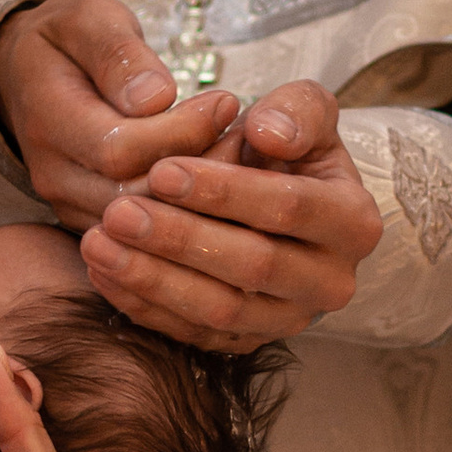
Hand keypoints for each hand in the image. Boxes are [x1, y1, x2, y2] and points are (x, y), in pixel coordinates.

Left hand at [0, 0, 378, 346]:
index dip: (223, 190)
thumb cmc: (284, 148)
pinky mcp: (247, 342)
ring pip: (219, 309)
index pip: (289, 207)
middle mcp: (331, 281)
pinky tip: (102, 271)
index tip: (161, 170)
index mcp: (353, 222)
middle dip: (179, 238)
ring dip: (152, 278)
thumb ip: (297, 109)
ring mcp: (289, 319)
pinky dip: (144, 306)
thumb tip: (269, 133)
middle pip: (253, 265)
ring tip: (97, 242)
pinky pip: (193, 334)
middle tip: (116, 211)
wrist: (273, 196)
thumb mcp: (303, 111)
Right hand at [0, 0, 241, 222]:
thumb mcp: (88, 21)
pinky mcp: (91, 220)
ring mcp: (69, 203)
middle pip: (135, 194)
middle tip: (247, 135)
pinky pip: (143, 232)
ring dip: (198, 196)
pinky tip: (218, 181)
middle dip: (199, 168)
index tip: (226, 100)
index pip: (120, 148)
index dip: (182, 131)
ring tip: (240, 155)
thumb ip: (119, 54)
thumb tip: (156, 97)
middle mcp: (53, 173)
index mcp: (49, 117)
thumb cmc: (67, 40)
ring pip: (143, 223)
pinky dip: (185, 211)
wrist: (24, 76)